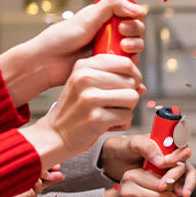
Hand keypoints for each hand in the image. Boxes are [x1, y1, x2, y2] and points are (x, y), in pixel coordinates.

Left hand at [0, 0, 146, 104]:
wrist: (48, 63)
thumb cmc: (62, 38)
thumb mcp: (88, 17)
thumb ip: (112, 5)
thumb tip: (138, 8)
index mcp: (106, 17)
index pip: (132, 14)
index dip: (134, 19)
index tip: (123, 25)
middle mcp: (110, 33)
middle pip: (137, 32)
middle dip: (135, 35)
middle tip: (123, 41)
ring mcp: (110, 51)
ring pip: (135, 50)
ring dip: (135, 50)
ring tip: (123, 52)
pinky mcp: (109, 68)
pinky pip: (127, 68)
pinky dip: (131, 69)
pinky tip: (127, 70)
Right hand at [18, 55, 141, 165]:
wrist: (56, 134)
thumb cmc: (75, 109)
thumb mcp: (85, 83)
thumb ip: (109, 75)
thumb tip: (139, 80)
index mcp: (84, 66)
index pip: (125, 62)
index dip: (133, 75)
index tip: (129, 85)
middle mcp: (86, 78)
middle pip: (131, 81)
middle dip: (129, 94)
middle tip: (114, 104)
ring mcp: (91, 98)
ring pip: (132, 97)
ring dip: (127, 109)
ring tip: (110, 113)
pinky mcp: (96, 118)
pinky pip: (127, 116)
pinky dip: (122, 123)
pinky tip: (107, 124)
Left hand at [100, 133, 195, 196]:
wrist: (113, 161)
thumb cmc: (123, 148)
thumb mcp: (132, 144)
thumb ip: (147, 147)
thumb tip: (161, 159)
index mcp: (165, 142)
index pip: (179, 148)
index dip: (175, 157)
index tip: (163, 165)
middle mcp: (171, 154)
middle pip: (184, 164)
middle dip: (179, 176)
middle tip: (168, 186)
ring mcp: (171, 166)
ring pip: (187, 174)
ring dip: (188, 184)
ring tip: (183, 194)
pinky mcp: (170, 177)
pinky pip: (187, 180)